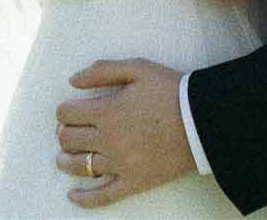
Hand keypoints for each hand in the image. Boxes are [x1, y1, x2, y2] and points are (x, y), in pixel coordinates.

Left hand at [54, 58, 192, 207]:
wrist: (203, 121)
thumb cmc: (171, 90)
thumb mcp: (138, 68)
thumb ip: (102, 70)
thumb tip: (72, 80)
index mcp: (107, 111)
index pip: (67, 113)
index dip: (64, 110)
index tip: (69, 110)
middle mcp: (108, 140)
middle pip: (69, 140)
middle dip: (64, 133)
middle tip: (68, 130)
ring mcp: (120, 164)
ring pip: (80, 167)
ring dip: (65, 161)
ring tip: (63, 157)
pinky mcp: (134, 182)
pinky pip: (103, 196)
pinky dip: (84, 198)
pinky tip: (72, 195)